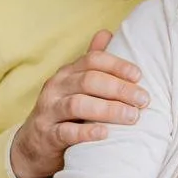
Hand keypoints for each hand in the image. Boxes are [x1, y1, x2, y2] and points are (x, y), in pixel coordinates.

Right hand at [10, 30, 149, 177]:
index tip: (139, 76)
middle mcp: (56, 87)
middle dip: (119, 89)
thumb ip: (91, 62)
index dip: (117, 65)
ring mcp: (49, 110)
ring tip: (131, 116)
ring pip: (77, 104)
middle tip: (143, 100)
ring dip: (108, 110)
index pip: (93, 60)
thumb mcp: (75, 85)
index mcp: (67, 72)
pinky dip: (86, 132)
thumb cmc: (64, 111)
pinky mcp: (46, 135)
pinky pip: (66, 132)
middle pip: (88, 80)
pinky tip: (105, 133)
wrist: (34, 145)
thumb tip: (106, 32)